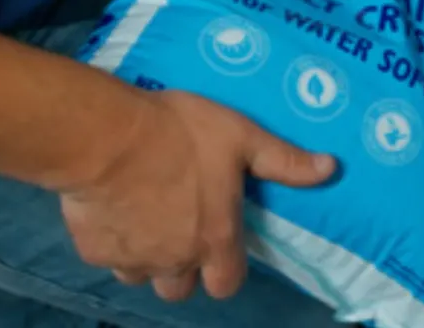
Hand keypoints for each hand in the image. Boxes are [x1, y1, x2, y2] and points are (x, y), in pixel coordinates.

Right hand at [60, 90, 335, 302]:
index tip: (223, 241)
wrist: (108, 137)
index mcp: (214, 238)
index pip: (227, 284)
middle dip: (184, 267)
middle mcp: (174, 259)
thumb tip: (330, 168)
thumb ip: (284, 161)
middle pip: (180, 289)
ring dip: (147, 254)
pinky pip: (107, 255)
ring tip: (148, 213)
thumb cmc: (182, 134)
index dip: (227, 269)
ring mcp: (131, 258)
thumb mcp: (243, 137)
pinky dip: (113, 238)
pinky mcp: (93, 249)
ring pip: (141, 274)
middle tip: (183, 225)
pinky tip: (116, 204)